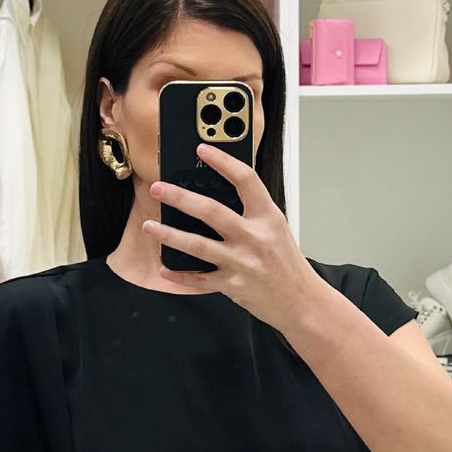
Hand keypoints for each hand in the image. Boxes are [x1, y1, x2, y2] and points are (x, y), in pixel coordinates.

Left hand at [144, 146, 326, 331]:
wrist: (301, 302)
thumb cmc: (287, 264)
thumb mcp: (276, 229)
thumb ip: (252, 213)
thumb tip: (216, 195)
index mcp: (268, 218)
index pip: (245, 180)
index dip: (223, 162)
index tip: (202, 150)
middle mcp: (254, 238)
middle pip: (211, 211)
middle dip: (180, 197)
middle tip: (158, 189)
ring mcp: (241, 262)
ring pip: (197, 245)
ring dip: (169, 234)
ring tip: (149, 225)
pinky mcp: (232, 285)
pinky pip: (199, 280)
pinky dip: (180, 275)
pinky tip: (165, 268)